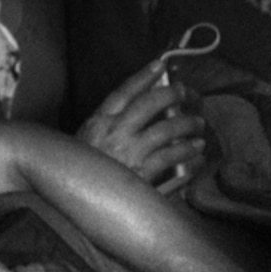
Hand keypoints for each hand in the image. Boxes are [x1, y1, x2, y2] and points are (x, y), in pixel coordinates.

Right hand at [77, 57, 208, 188]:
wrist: (72, 206)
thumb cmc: (79, 172)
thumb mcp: (85, 141)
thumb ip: (108, 124)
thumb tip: (140, 105)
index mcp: (99, 124)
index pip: (125, 92)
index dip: (144, 76)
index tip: (161, 65)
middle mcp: (116, 138)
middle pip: (151, 107)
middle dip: (173, 96)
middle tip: (188, 94)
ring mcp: (131, 161)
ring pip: (168, 138)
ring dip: (188, 130)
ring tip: (199, 130)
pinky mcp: (142, 186)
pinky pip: (172, 172)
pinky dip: (188, 166)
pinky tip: (196, 160)